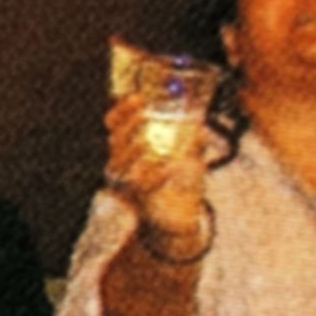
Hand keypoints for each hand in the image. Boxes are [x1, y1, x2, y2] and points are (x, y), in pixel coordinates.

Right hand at [101, 93, 210, 250]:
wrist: (182, 220)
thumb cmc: (180, 187)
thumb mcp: (191, 161)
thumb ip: (194, 143)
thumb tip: (201, 125)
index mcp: (133, 149)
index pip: (117, 125)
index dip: (121, 110)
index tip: (135, 96)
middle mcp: (126, 164)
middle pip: (114, 139)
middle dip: (125, 123)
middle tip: (140, 110)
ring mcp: (129, 182)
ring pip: (118, 163)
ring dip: (130, 150)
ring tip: (144, 141)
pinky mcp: (139, 200)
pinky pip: (141, 185)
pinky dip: (155, 175)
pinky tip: (169, 168)